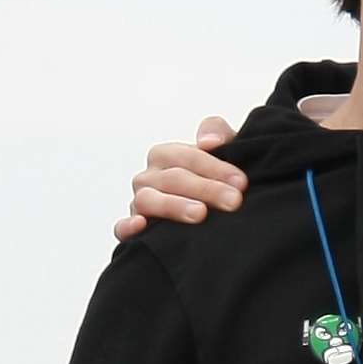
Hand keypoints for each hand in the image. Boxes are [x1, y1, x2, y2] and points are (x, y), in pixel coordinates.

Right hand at [114, 119, 247, 240]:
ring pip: (148, 200)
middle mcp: (149, 177)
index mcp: (166, 156)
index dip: (215, 167)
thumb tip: (208, 142)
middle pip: (172, 179)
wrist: (213, 213)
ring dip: (174, 206)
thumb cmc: (216, 182)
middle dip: (205, 189)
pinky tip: (141, 225)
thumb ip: (218, 133)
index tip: (241, 182)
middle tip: (233, 201)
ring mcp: (139, 203)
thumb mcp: (224, 152)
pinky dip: (128, 226)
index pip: (186, 156)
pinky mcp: (131, 230)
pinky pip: (121, 227)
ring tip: (200, 214)